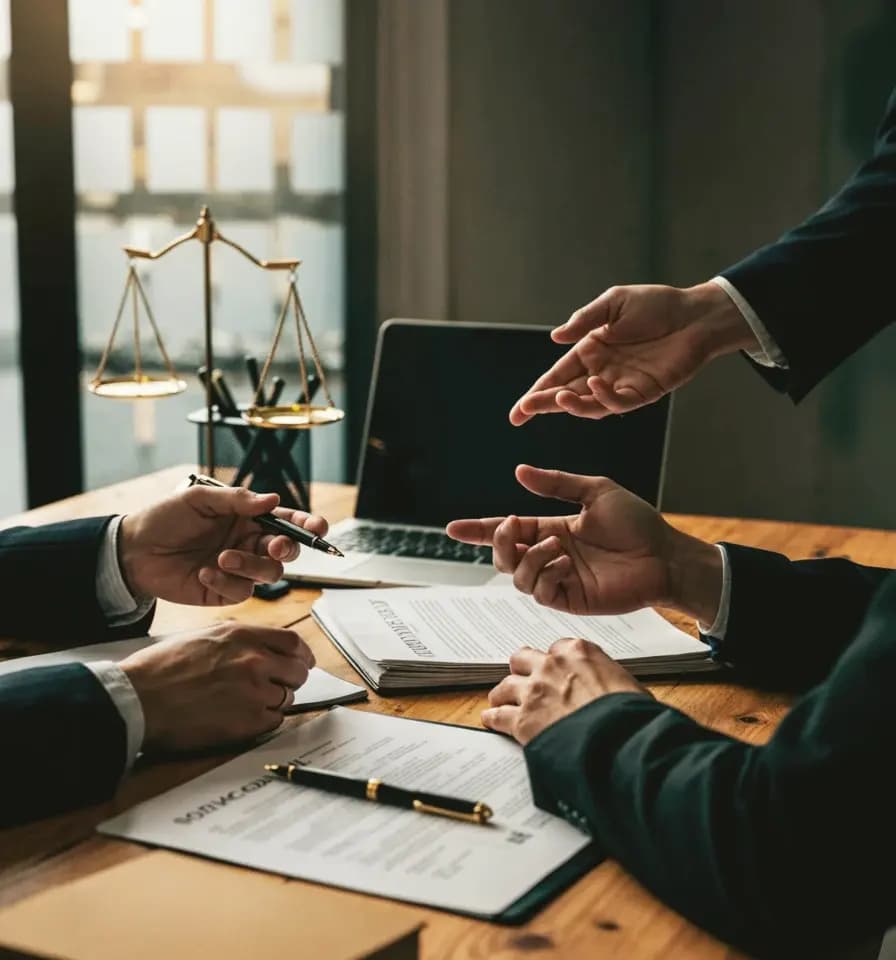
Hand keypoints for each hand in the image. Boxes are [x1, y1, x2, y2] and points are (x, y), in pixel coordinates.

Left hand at [119, 485, 328, 605]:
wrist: (134, 551)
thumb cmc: (165, 519)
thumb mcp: (199, 499)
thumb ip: (238, 500)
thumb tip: (272, 500)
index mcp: (249, 518)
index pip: (287, 521)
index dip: (307, 525)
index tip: (317, 527)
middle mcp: (249, 544)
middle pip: (286, 551)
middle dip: (285, 549)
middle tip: (272, 546)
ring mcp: (239, 570)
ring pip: (269, 574)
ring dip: (250, 565)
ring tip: (222, 558)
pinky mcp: (225, 592)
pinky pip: (242, 591)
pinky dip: (225, 582)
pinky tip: (204, 573)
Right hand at [120, 622, 314, 751]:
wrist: (137, 699)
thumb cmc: (160, 669)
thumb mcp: (202, 636)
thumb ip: (238, 639)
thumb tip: (261, 646)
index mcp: (242, 635)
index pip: (292, 642)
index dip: (301, 654)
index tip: (302, 662)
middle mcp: (254, 660)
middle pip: (297, 670)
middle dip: (291, 679)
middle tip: (279, 686)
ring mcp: (254, 691)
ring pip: (286, 697)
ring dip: (274, 701)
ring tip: (247, 704)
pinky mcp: (249, 721)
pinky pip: (273, 721)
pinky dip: (264, 721)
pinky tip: (241, 719)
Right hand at [447, 464, 722, 622]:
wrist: (666, 554)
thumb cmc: (637, 523)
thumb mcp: (595, 491)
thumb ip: (556, 483)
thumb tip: (519, 472)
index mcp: (552, 530)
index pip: (508, 531)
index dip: (479, 530)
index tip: (453, 528)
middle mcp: (551, 555)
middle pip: (504, 557)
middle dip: (499, 542)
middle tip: (513, 525)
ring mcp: (560, 579)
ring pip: (518, 577)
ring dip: (528, 558)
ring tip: (556, 546)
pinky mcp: (572, 599)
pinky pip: (541, 592)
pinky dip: (545, 574)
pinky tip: (565, 562)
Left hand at [482, 639, 649, 744]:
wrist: (620, 741)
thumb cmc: (630, 715)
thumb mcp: (626, 684)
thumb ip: (607, 679)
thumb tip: (610, 691)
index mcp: (579, 652)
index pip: (557, 648)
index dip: (554, 662)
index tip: (553, 669)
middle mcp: (552, 666)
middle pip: (524, 659)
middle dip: (522, 669)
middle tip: (523, 679)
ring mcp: (534, 691)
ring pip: (506, 685)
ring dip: (503, 693)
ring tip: (500, 699)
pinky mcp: (523, 719)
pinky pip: (499, 715)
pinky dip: (493, 717)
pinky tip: (491, 719)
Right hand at [509, 281, 756, 424]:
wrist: (695, 315)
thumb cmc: (656, 305)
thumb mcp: (613, 303)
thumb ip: (584, 321)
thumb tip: (555, 337)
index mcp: (590, 350)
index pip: (556, 376)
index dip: (536, 394)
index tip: (519, 412)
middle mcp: (602, 371)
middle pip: (566, 395)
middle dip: (544, 404)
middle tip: (525, 412)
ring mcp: (621, 384)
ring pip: (589, 404)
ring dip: (572, 405)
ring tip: (559, 398)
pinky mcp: (643, 393)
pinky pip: (618, 402)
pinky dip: (604, 398)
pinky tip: (598, 385)